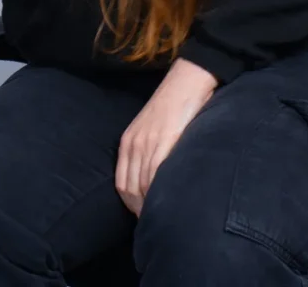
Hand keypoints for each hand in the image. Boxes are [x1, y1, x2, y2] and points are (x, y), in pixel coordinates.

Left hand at [115, 58, 217, 215]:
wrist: (185, 82)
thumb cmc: (172, 108)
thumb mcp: (152, 130)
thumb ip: (149, 152)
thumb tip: (155, 181)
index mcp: (128, 142)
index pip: (122, 184)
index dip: (132, 205)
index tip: (146, 218)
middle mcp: (133, 144)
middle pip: (130, 190)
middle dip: (142, 211)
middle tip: (157, 224)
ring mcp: (147, 143)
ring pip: (143, 186)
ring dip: (152, 206)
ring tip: (166, 218)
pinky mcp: (164, 141)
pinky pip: (156, 174)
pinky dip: (160, 193)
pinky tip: (170, 203)